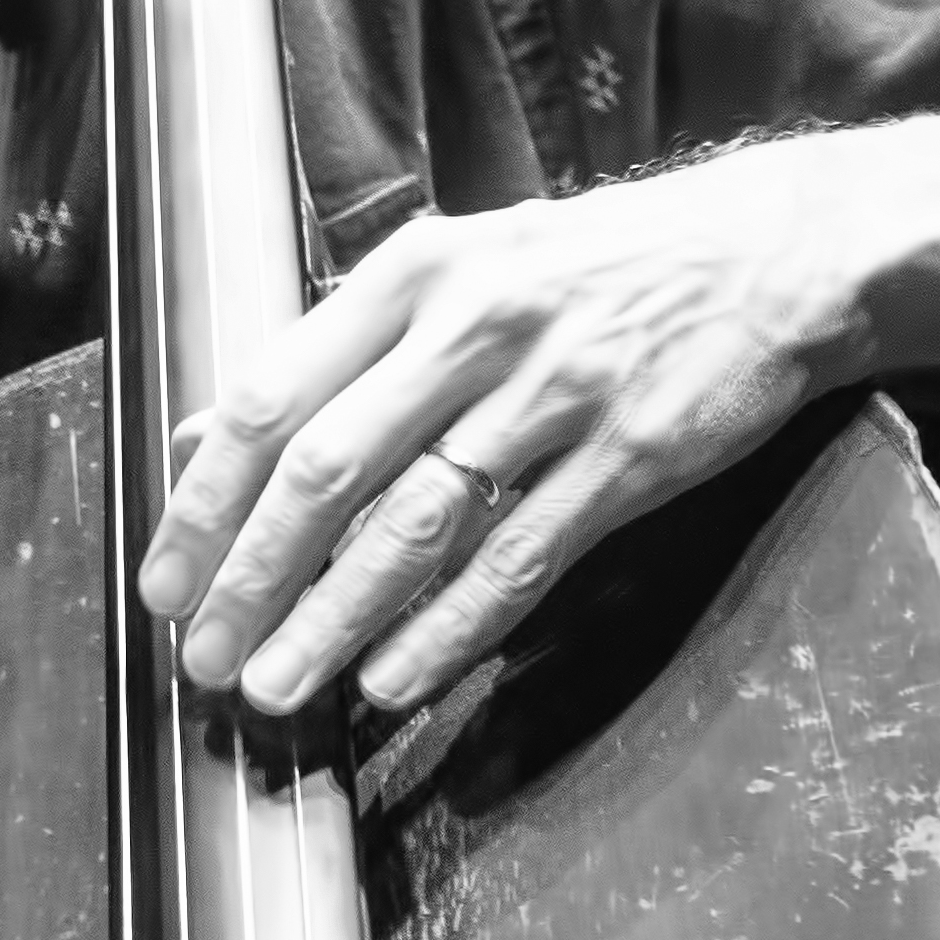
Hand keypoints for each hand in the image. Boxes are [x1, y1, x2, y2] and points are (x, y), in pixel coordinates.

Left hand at [135, 144, 870, 715]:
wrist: (772, 254)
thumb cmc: (594, 270)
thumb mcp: (453, 274)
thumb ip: (331, 356)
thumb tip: (199, 433)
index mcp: (413, 275)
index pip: (273, 395)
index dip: (207, 500)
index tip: (167, 580)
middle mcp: (474, 326)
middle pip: (329, 468)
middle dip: (254, 577)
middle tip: (206, 659)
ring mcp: (555, 392)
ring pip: (416, 523)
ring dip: (335, 618)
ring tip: (280, 685)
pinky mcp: (631, 456)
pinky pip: (518, 559)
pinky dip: (448, 629)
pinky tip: (394, 678)